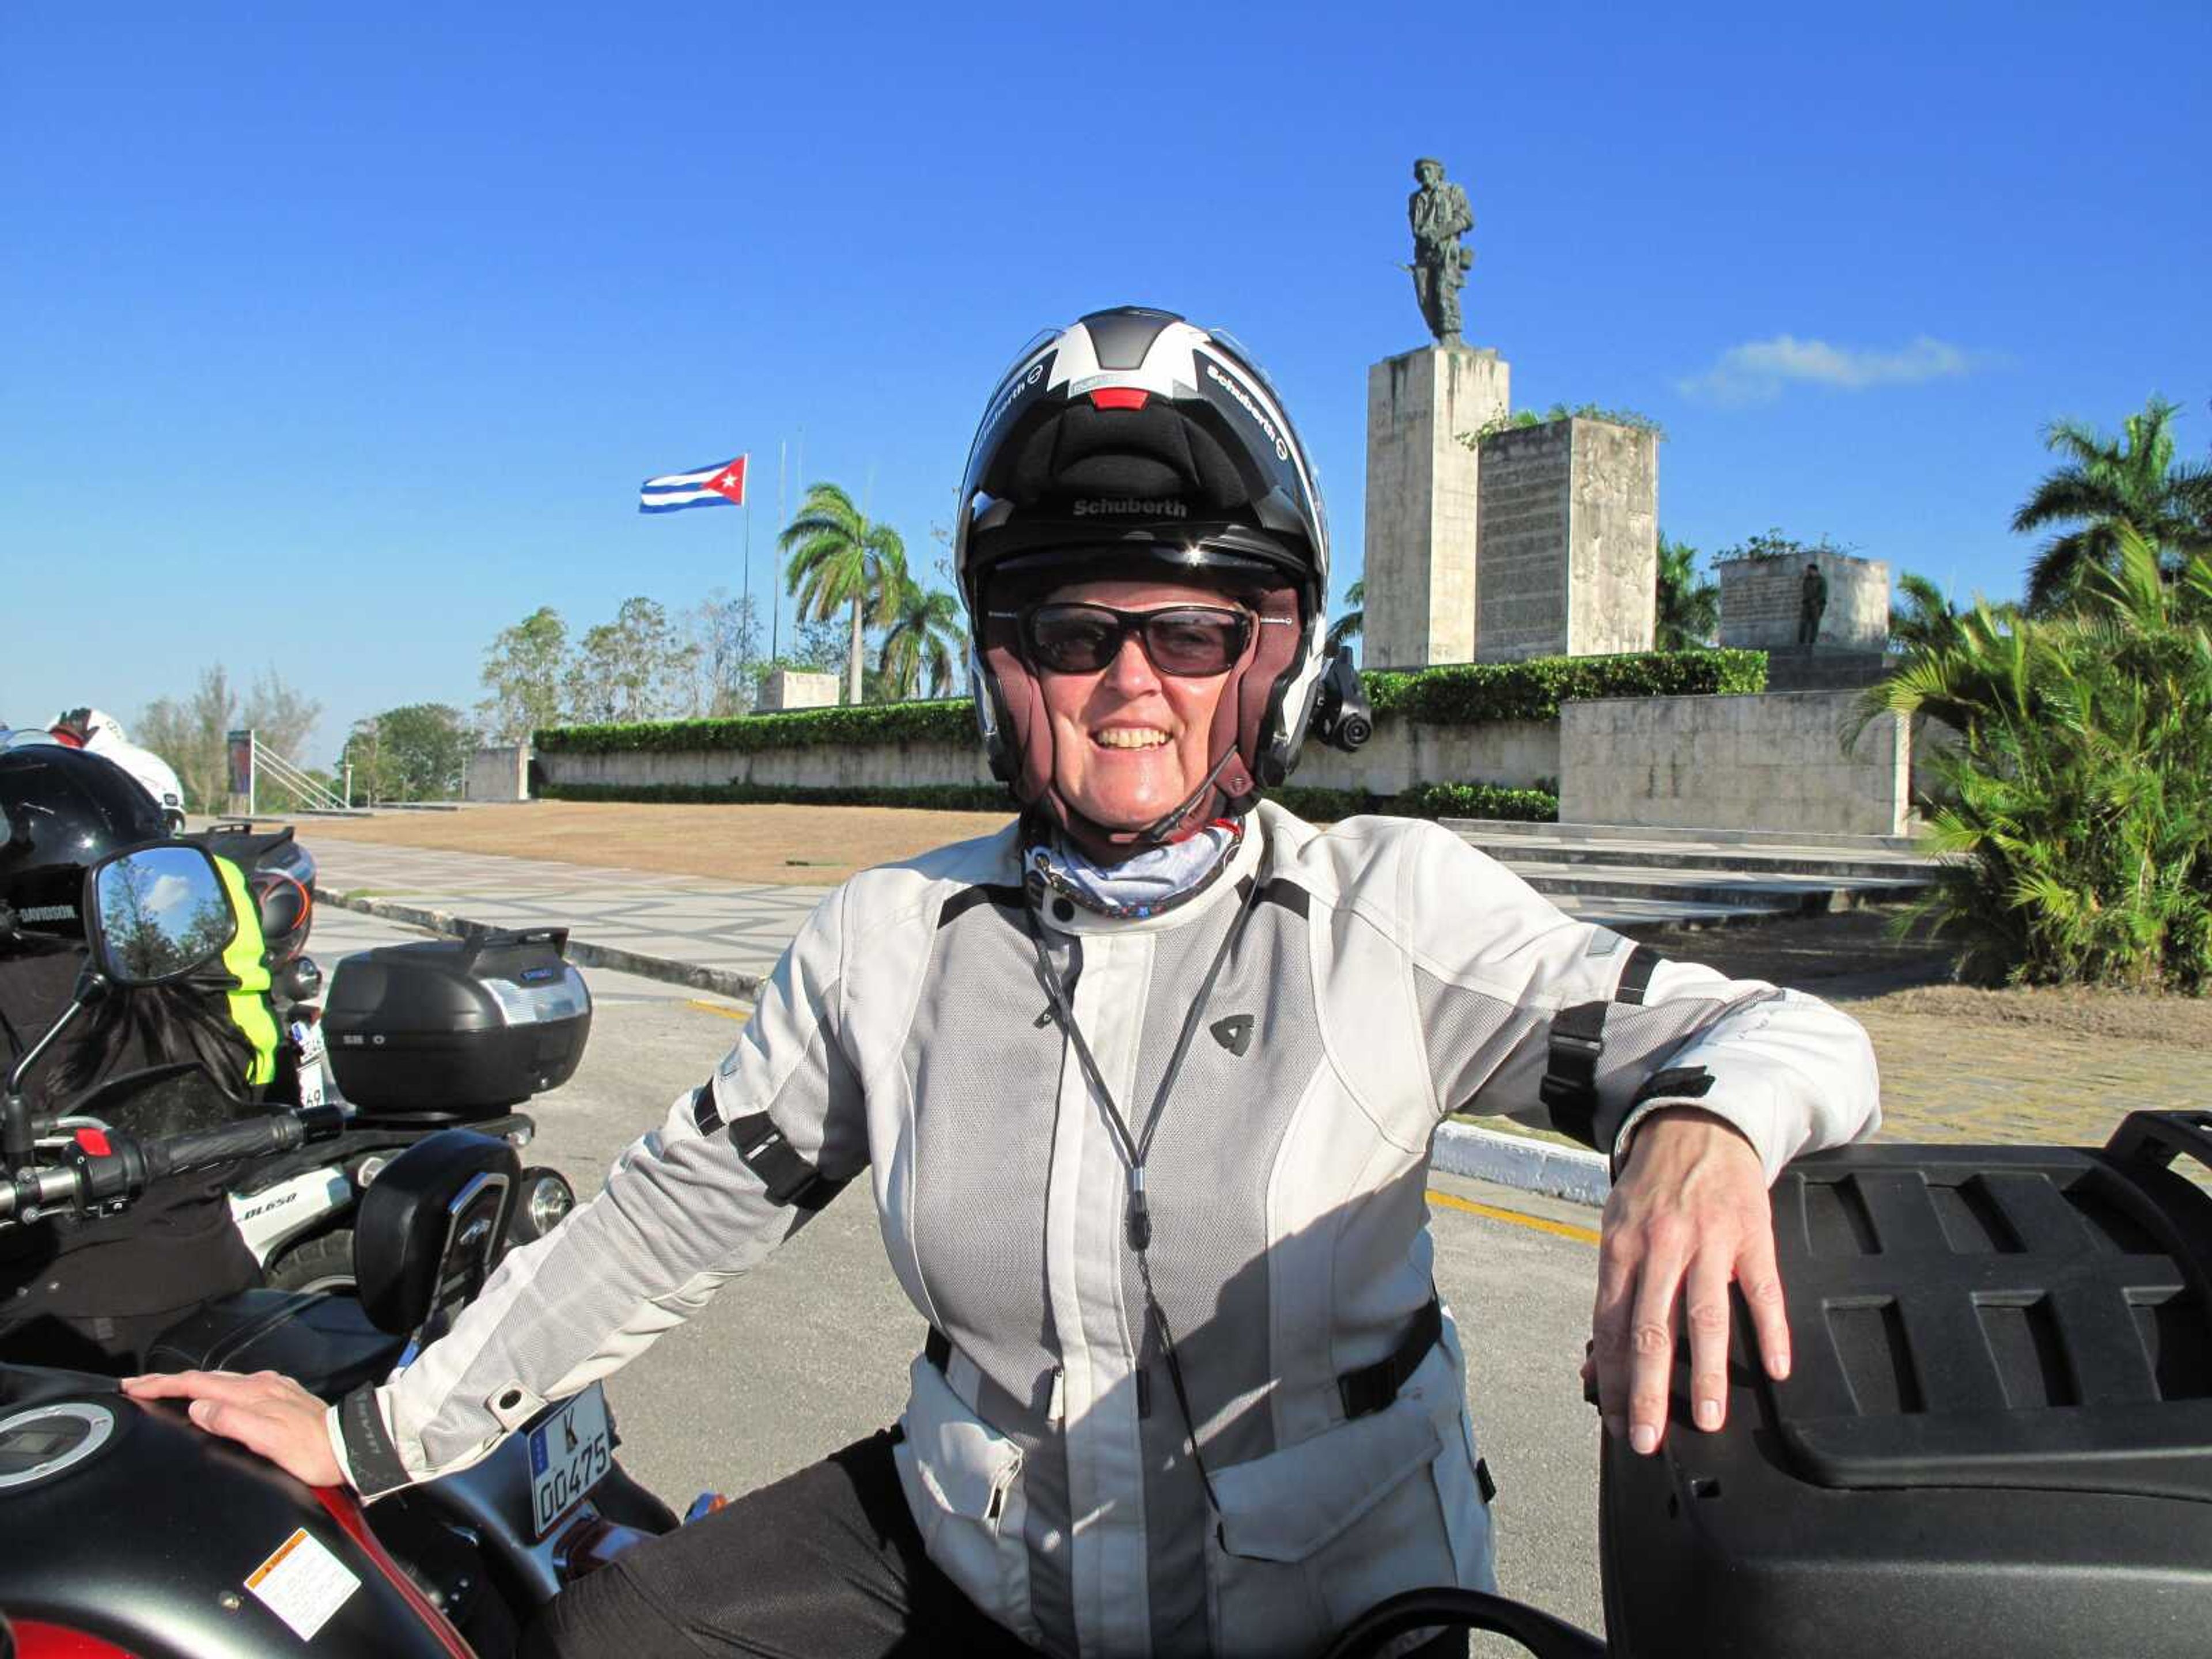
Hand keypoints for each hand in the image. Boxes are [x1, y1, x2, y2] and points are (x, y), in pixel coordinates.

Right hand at [121, 1369, 344, 1487]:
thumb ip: (232, 1421)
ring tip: (168, 1390)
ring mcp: (272, 1389)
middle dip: (170, 1381)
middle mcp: (262, 1384)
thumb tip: (198, 1408)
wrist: (351, 1447)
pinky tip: (215, 1397)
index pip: (197, 1384)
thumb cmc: (313, 1451)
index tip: (133, 1385)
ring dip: (192, 1384)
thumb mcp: (269, 1440)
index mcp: (253, 1393)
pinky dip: (216, 1389)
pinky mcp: (281, 1397)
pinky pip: (238, 1387)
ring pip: (222, 1381)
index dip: (162, 1384)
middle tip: (140, 1386)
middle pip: (205, 1378)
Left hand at [1584, 1107, 1788, 1455]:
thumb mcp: (1616, 1231)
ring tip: (1708, 1420)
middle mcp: (1659, 1247)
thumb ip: (1611, 1298)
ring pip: (1705, 1317)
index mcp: (1620, 1249)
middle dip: (1647, 1391)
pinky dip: (1772, 1330)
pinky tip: (1777, 1368)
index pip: (1610, 1327)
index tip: (1615, 1423)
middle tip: (1648, 1441)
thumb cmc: (1652, 1189)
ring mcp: (1707, 1240)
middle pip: (1651, 1330)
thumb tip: (1594, 1367)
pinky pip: (1762, 1288)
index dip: (1611, 1380)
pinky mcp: (1752, 1233)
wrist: (1697, 1126)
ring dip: (1705, 1374)